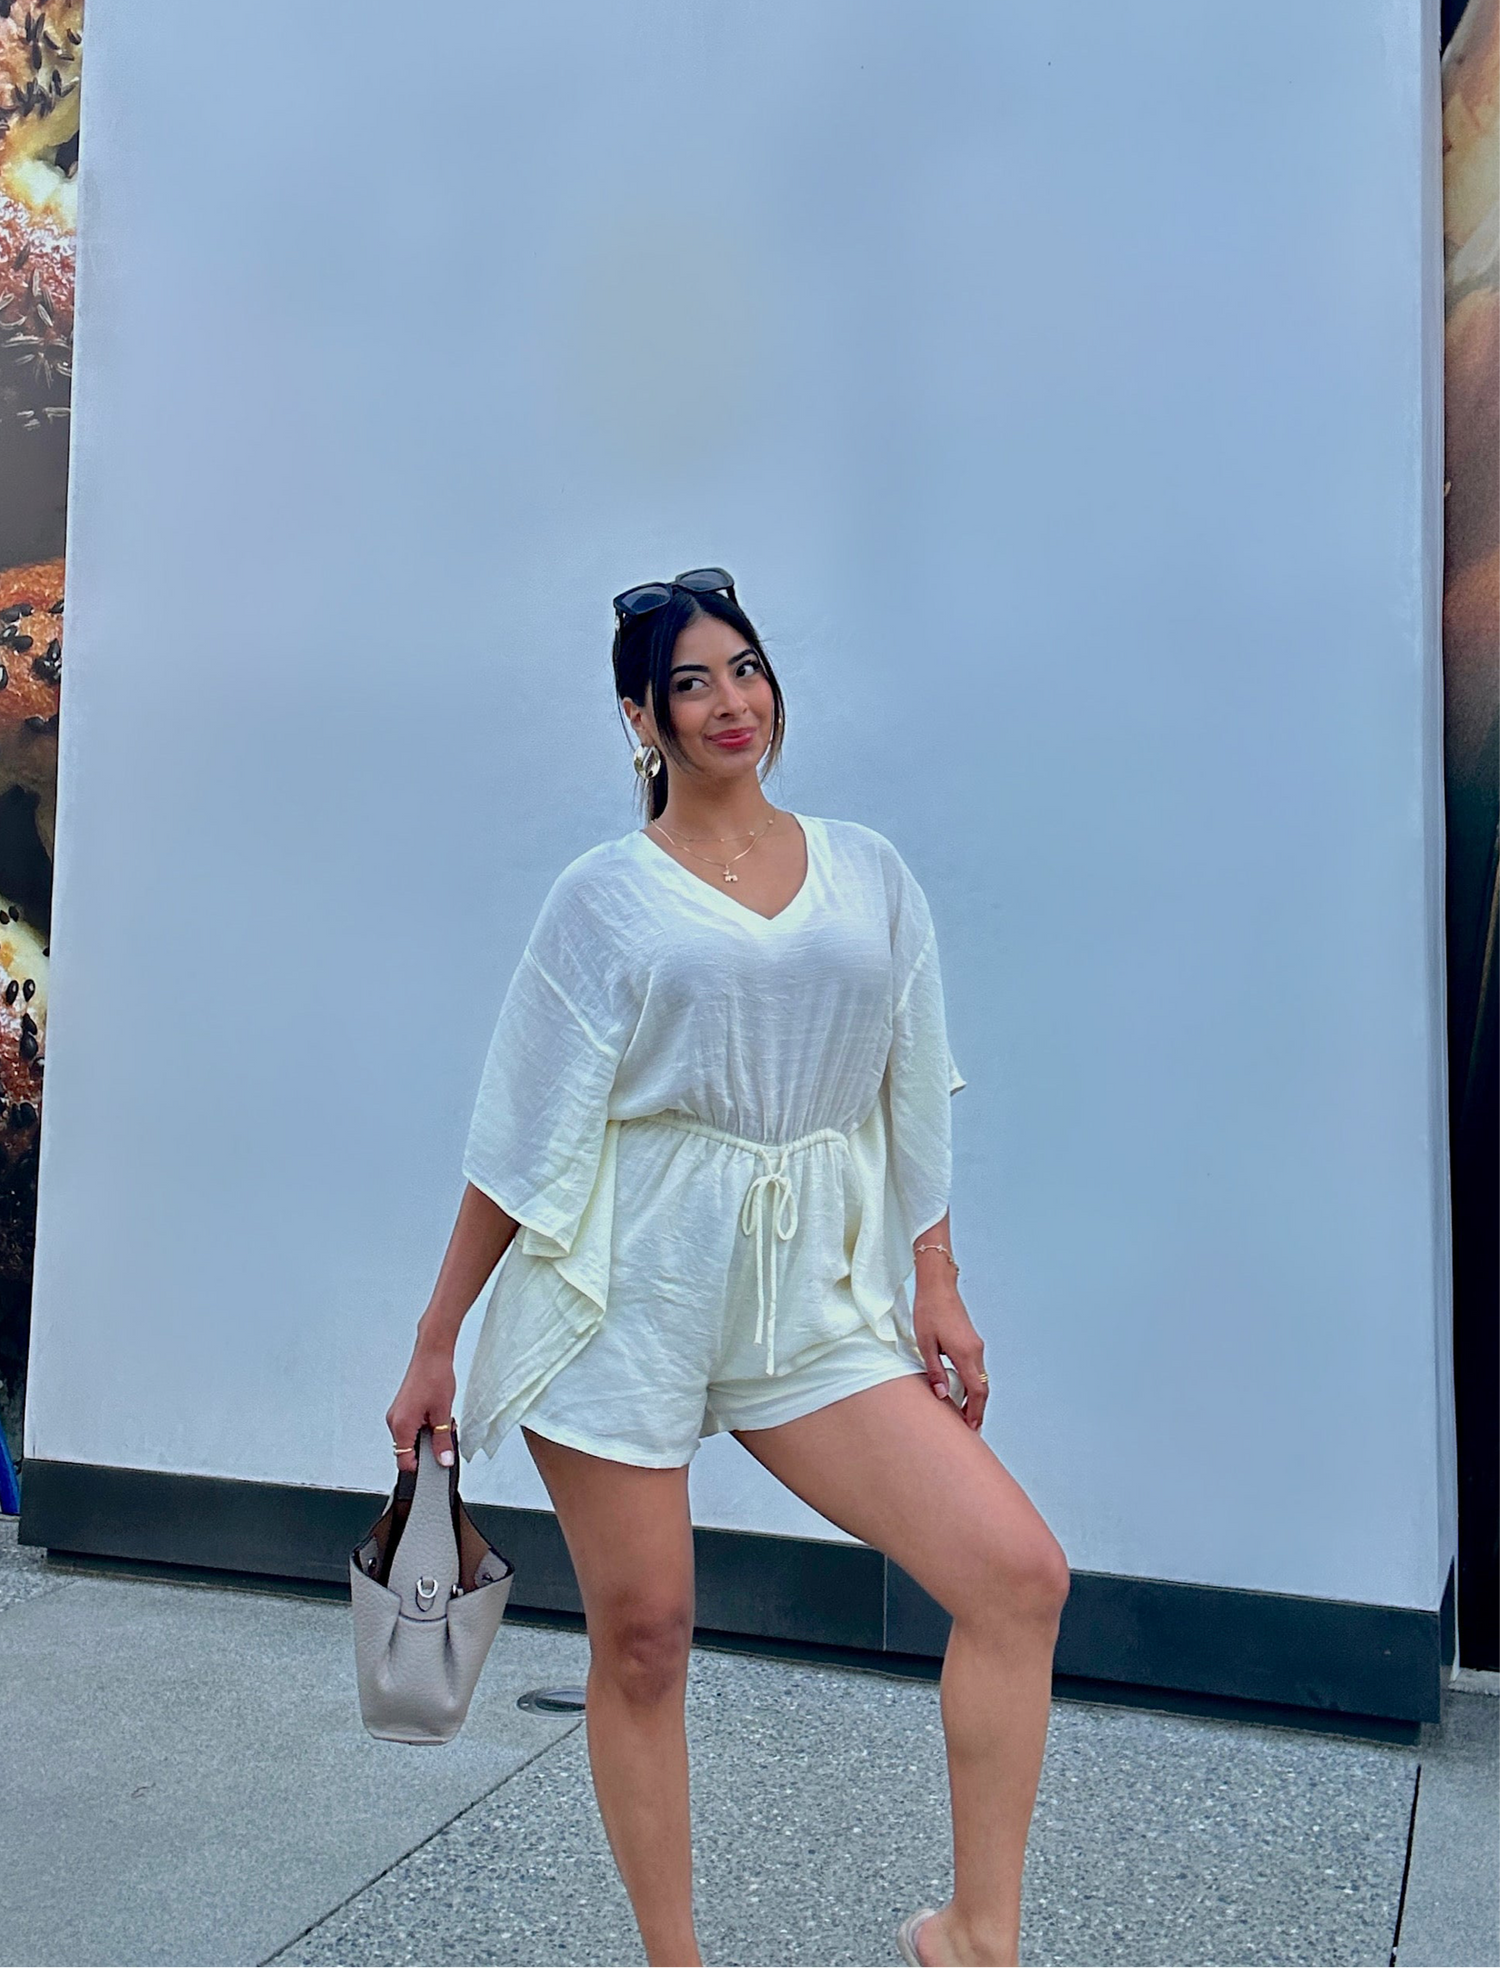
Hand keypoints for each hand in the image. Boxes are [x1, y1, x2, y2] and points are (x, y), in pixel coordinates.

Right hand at [385, 1338, 457, 1472]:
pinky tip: (435, 1416)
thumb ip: (442, 1440)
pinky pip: (410, 1427)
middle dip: (427, 1449)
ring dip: (426, 1437)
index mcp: (401, 1425)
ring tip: (441, 1422)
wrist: (431, 1354)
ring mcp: (396, 1414)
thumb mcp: (443, 1413)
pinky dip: (423, 1427)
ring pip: (410, 1438)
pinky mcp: (401, 1408)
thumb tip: (444, 1460)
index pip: (403, 1460)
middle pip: (407, 1450)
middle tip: (444, 1437)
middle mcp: (394, 1420)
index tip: (434, 1467)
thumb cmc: (435, 1376)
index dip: (420, 1467)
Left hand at [913, 1276, 987, 1431]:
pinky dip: (972, 1383)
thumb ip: (935, 1371)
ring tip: (963, 1413)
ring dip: (974, 1397)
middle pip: (983, 1387)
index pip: (977, 1390)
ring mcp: (976, 1345)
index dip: (975, 1411)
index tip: (972, 1427)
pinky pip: (976, 1368)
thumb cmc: (929, 1311)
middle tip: (970, 1427)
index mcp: (965, 1353)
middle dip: (977, 1409)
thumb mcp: (925, 1344)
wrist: (938, 1286)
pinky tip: (960, 1390)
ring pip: (981, 1377)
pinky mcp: (972, 1341)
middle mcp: (975, 1351)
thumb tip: (941, 1395)